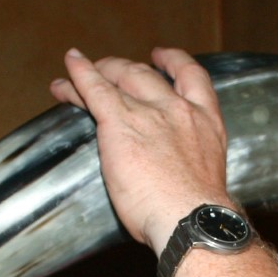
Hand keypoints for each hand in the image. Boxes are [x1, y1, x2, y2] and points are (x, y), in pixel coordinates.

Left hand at [50, 47, 233, 251]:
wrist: (190, 219)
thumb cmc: (197, 214)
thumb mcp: (205, 176)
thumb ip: (187, 162)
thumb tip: (172, 176)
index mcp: (206, 123)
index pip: (193, 77)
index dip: (173, 62)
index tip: (161, 57)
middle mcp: (179, 110)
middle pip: (146, 74)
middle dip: (125, 69)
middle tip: (110, 70)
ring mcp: (149, 113)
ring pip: (120, 77)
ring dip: (100, 71)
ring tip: (82, 71)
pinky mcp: (119, 121)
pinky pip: (95, 88)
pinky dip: (80, 73)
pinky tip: (71, 63)